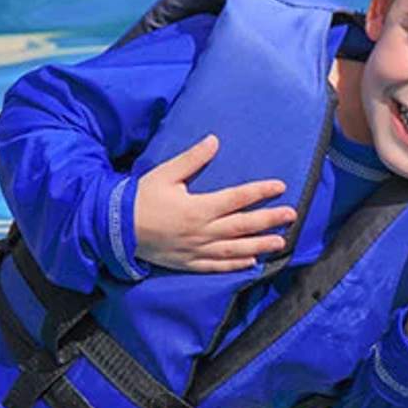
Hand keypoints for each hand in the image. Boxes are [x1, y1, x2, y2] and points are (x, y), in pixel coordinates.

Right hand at [134, 135, 296, 271]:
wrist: (115, 229)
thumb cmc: (140, 197)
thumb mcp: (165, 173)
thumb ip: (191, 159)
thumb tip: (214, 140)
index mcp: (198, 208)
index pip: (237, 198)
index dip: (260, 192)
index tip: (280, 186)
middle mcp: (202, 231)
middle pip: (243, 225)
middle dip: (270, 220)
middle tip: (292, 215)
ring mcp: (196, 250)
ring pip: (235, 248)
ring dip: (260, 245)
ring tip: (281, 242)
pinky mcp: (189, 263)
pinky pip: (217, 266)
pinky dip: (236, 265)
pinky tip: (252, 262)